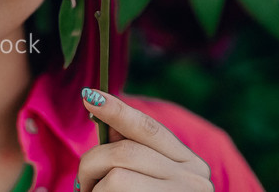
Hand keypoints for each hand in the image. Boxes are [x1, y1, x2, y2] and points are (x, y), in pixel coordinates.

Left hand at [75, 88, 212, 190]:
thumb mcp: (154, 180)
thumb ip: (133, 152)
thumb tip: (103, 114)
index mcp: (191, 166)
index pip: (149, 129)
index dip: (117, 110)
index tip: (90, 96)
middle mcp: (194, 182)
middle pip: (123, 152)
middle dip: (92, 164)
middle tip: (85, 185)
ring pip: (116, 178)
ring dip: (95, 190)